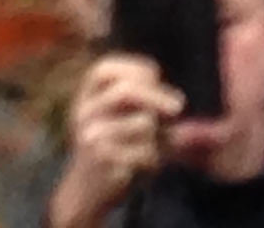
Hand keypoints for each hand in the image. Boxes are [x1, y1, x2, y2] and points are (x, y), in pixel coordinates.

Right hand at [51, 54, 177, 227]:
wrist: (83, 196)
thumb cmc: (108, 152)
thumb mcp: (112, 120)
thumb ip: (136, 102)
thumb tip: (175, 101)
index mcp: (84, 98)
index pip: (105, 69)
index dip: (135, 67)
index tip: (155, 76)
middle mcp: (83, 113)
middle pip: (126, 91)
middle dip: (158, 96)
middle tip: (179, 106)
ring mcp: (92, 137)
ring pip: (143, 122)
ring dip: (158, 136)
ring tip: (151, 148)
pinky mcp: (106, 162)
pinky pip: (146, 152)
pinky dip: (154, 159)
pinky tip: (145, 167)